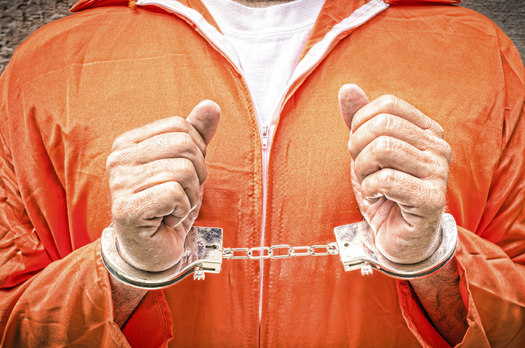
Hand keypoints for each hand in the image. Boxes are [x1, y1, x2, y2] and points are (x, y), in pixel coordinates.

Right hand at [106, 100, 219, 271]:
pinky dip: (182, 211)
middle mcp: (119, 158)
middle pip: (185, 144)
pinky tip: (167, 220)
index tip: (184, 174)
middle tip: (182, 194)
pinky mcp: (127, 208)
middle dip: (197, 173)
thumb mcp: (186, 166)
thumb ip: (196, 135)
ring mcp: (119, 183)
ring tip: (173, 208)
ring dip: (190, 195)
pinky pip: (176, 194)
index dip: (197, 150)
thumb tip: (211, 105)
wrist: (149, 250)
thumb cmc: (166, 206)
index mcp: (129, 142)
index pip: (180, 126)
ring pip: (184, 170)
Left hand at [339, 85, 450, 263]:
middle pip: (383, 124)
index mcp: (426, 129)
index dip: (360, 123)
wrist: (397, 236)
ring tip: (370, 182)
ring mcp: (439, 172)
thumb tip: (347, 88)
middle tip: (361, 167)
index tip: (358, 146)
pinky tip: (377, 197)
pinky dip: (369, 188)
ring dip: (363, 169)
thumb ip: (359, 120)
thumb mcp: (365, 152)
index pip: (387, 104)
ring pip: (382, 148)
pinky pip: (386, 179)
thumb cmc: (383, 191)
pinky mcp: (432, 198)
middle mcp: (438, 146)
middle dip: (358, 147)